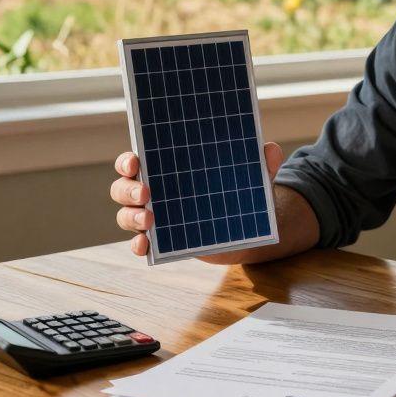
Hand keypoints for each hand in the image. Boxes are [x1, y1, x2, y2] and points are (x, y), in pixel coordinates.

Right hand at [111, 143, 284, 256]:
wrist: (247, 228)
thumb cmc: (238, 192)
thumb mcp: (251, 177)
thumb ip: (260, 163)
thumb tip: (272, 150)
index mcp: (167, 167)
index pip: (135, 159)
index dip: (128, 159)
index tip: (136, 161)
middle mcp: (153, 190)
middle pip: (123, 187)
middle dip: (128, 189)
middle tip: (145, 193)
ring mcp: (154, 217)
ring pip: (126, 215)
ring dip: (131, 217)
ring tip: (148, 221)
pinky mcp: (162, 241)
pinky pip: (139, 244)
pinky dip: (137, 245)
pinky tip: (145, 247)